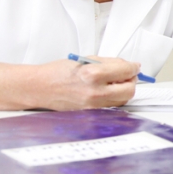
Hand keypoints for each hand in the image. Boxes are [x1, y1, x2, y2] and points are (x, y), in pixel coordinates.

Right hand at [0, 57, 140, 110]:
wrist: (38, 88)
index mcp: (93, 74)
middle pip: (129, 89)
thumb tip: (127, 65)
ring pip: (122, 100)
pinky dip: (114, 98)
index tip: (134, 65)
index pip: (126, 71)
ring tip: (115, 82)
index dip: (133, 67)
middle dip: (131, 80)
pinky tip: (106, 91)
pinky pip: (111, 106)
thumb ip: (108, 63)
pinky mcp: (90, 113)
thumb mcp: (85, 60)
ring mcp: (93, 105)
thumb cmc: (57, 73)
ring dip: (124, 90)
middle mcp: (95, 92)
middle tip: (127, 74)